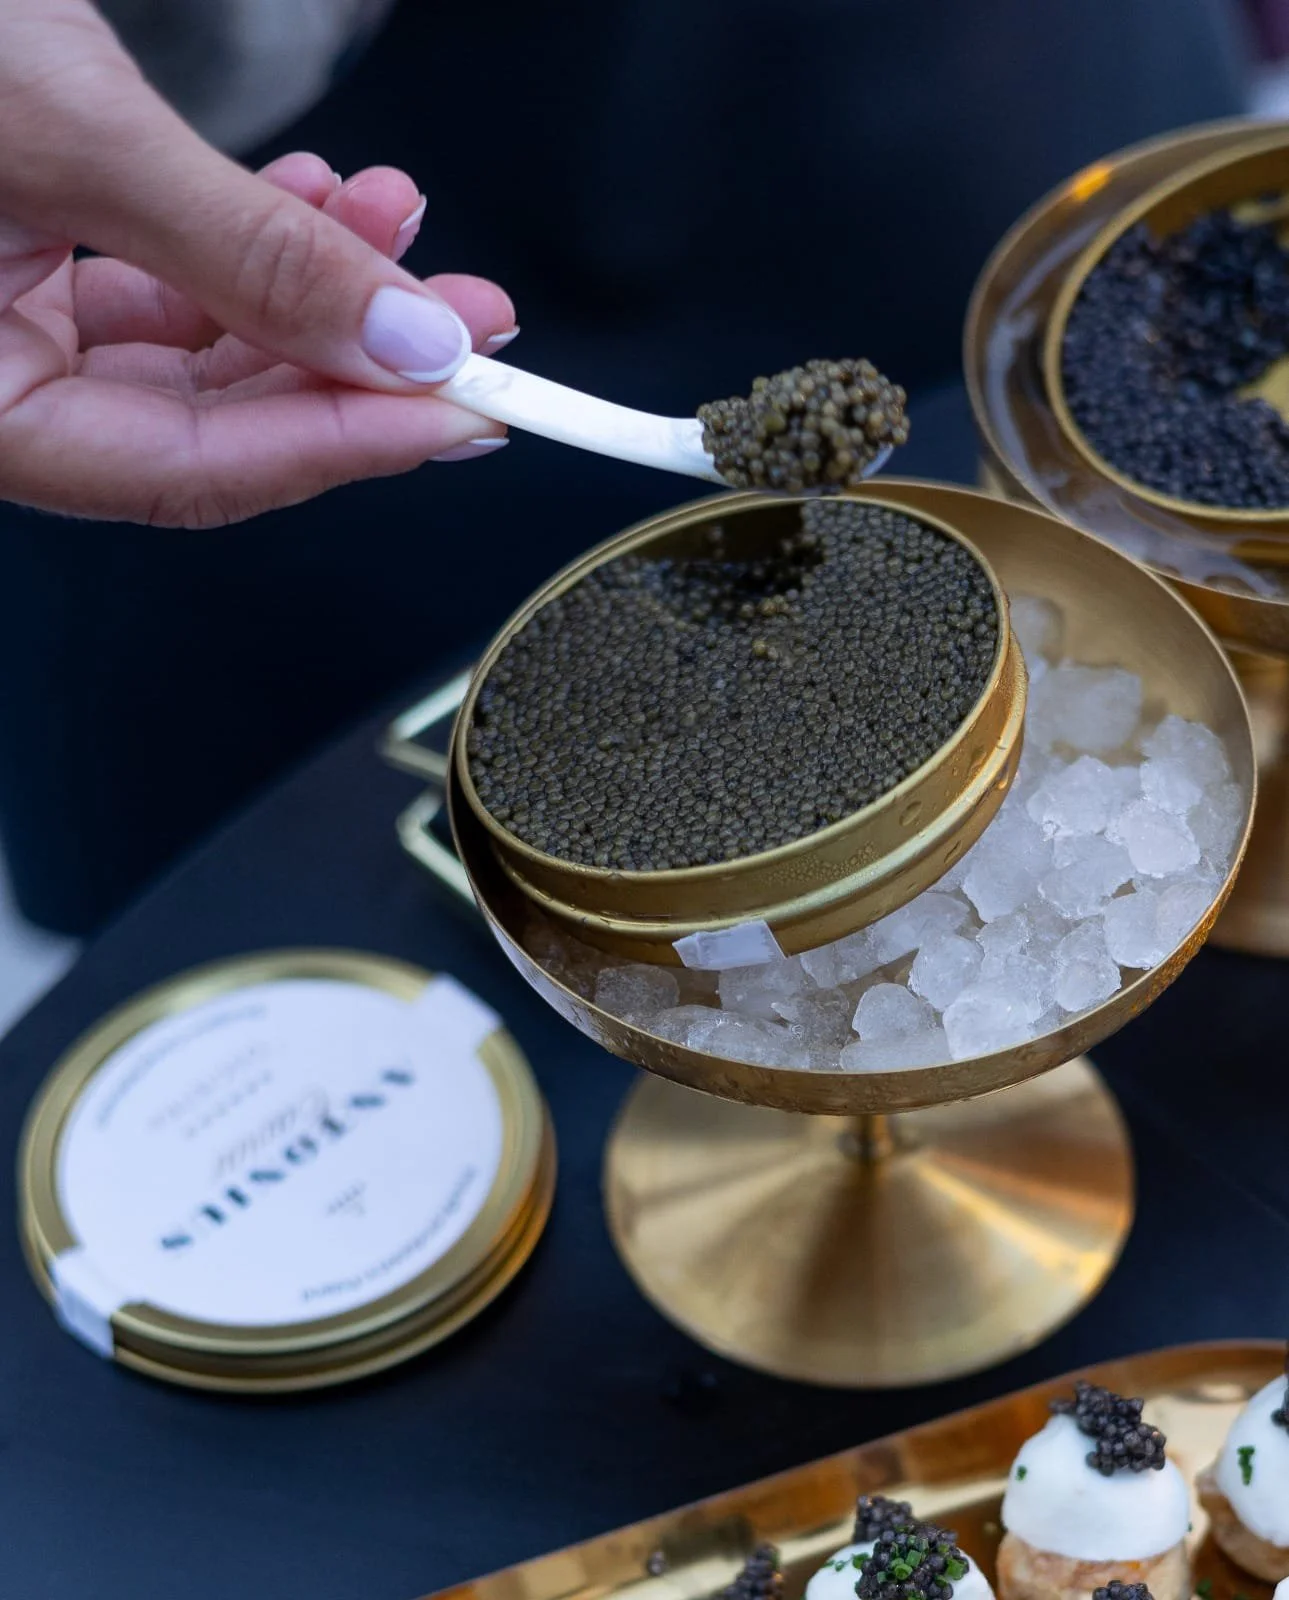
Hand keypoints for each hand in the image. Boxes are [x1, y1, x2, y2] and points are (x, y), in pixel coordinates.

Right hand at [0, 0, 517, 526]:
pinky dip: (254, 246)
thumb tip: (403, 341)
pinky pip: (170, 282)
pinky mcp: (32, 256)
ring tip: (398, 227)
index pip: (188, 474)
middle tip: (468, 334)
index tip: (456, 411)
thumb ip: (247, 256)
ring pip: (202, 352)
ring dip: (318, 294)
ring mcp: (10, 323)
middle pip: (213, 427)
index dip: (340, 449)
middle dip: (354, 370)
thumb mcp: (71, 137)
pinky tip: (320, 202)